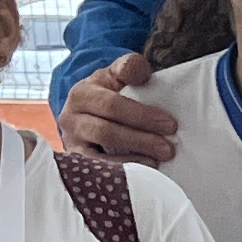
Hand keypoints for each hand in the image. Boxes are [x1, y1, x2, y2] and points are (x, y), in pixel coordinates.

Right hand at [58, 51, 179, 162]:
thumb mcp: (116, 74)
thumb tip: (139, 71)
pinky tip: (141, 174)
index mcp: (82, 94)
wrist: (86, 110)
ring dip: (131, 160)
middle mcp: (70, 118)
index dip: (142, 116)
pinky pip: (96, 172)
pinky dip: (119, 173)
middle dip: (141, 140)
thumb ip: (129, 67)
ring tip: (157, 162)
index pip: (112, 105)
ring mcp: (71, 143)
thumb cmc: (108, 92)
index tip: (170, 125)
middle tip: (168, 149)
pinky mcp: (76, 163)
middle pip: (106, 132)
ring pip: (98, 156)